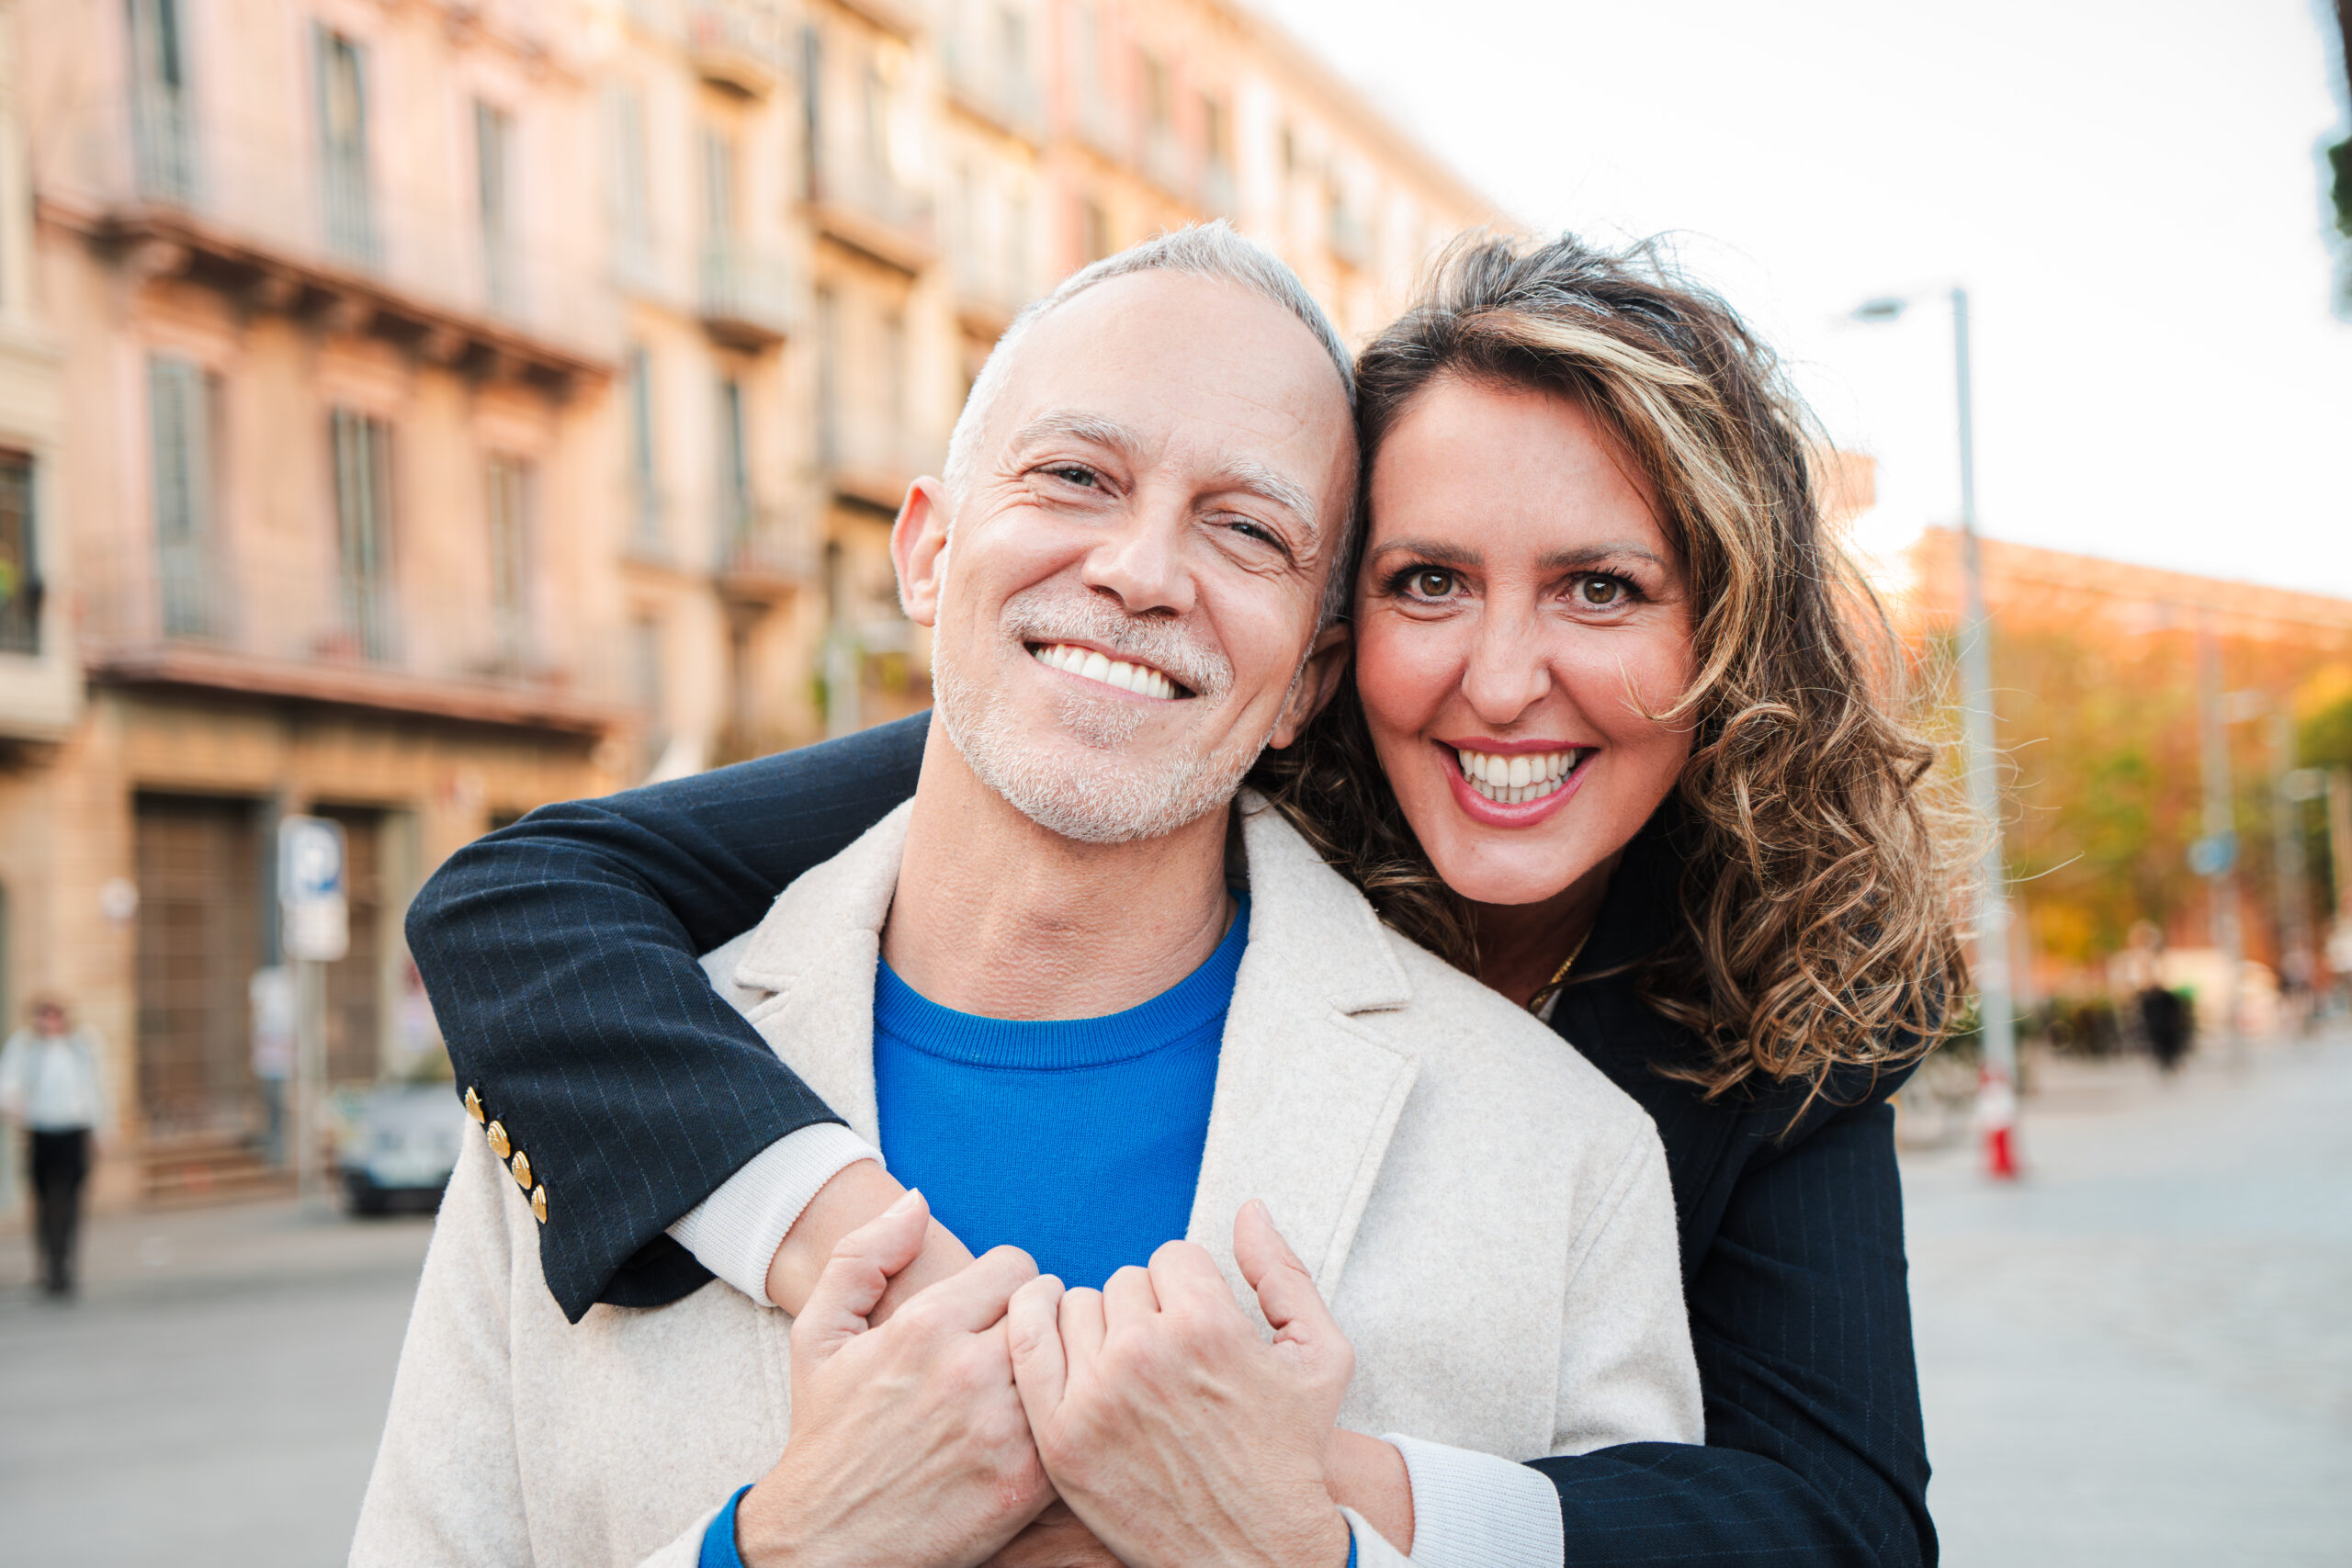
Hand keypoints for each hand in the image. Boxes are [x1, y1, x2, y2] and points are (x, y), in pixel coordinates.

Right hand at [735, 1191, 1052, 1567]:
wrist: (825, 1543)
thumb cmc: (826, 1433)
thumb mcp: (818, 1335)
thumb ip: (862, 1255)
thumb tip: (916, 1199)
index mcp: (925, 1326)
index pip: (1017, 1265)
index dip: (1009, 1284)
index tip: (995, 1312)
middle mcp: (968, 1371)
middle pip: (1052, 1308)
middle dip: (1039, 1321)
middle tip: (1019, 1348)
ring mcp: (1002, 1430)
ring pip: (1074, 1362)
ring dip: (1060, 1369)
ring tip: (1037, 1385)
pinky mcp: (1025, 1484)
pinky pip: (1076, 1422)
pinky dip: (1068, 1421)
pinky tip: (1043, 1430)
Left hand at [1006, 1200, 1354, 1567]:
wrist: (1254, 1553)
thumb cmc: (1290, 1454)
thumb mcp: (1320, 1356)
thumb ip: (1283, 1272)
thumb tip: (1250, 1208)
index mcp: (1207, 1325)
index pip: (1172, 1257)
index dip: (1189, 1289)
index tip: (1198, 1328)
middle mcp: (1146, 1354)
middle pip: (1124, 1281)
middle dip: (1147, 1310)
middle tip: (1167, 1359)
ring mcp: (1096, 1396)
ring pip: (1076, 1306)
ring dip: (1098, 1326)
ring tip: (1127, 1368)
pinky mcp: (1059, 1436)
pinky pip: (1025, 1345)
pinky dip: (1033, 1329)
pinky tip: (1057, 1340)